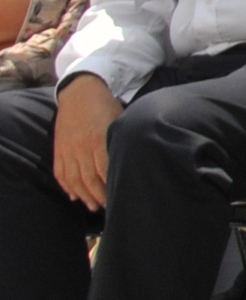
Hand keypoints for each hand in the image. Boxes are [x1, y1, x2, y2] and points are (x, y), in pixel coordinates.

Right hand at [54, 75, 119, 206]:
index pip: (105, 170)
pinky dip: (66, 186)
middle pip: (89, 179)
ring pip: (74, 179)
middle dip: (99, 196)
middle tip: (108, 207)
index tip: (120, 196)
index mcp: (98, 139)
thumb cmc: (106, 106)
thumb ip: (121, 140)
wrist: (80, 92)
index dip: (111, 186)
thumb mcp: (119, 119)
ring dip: (83, 196)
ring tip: (92, 206)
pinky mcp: (59, 150)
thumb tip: (133, 159)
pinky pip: (61, 173)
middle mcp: (81, 147)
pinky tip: (74, 195)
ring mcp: (68, 149)